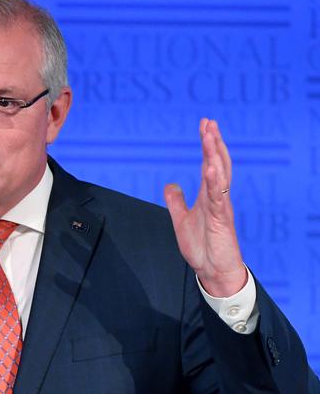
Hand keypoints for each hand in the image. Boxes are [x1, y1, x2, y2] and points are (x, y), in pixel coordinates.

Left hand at [164, 118, 246, 296]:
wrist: (213, 271)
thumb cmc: (202, 247)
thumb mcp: (181, 220)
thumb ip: (176, 202)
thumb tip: (170, 185)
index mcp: (208, 196)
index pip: (209, 164)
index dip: (207, 145)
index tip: (205, 125)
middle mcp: (217, 197)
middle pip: (218, 164)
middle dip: (213, 143)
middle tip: (209, 122)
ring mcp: (221, 208)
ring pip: (220, 176)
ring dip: (215, 156)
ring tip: (211, 137)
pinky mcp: (222, 220)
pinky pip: (218, 198)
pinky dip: (215, 182)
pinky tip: (211, 168)